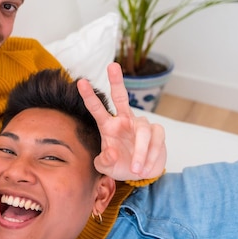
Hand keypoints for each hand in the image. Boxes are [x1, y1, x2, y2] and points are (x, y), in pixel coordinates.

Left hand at [77, 62, 166, 180]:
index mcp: (108, 126)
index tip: (80, 81)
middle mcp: (124, 120)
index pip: (97, 109)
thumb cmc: (120, 165)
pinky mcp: (157, 131)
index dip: (89, 96)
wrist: (142, 173)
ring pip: (142, 132)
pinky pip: (155, 141)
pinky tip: (145, 166)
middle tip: (112, 65)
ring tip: (135, 169)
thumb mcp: (107, 168)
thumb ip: (104, 162)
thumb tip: (111, 153)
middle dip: (117, 81)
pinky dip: (151, 156)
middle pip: (121, 97)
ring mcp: (141, 124)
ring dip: (140, 153)